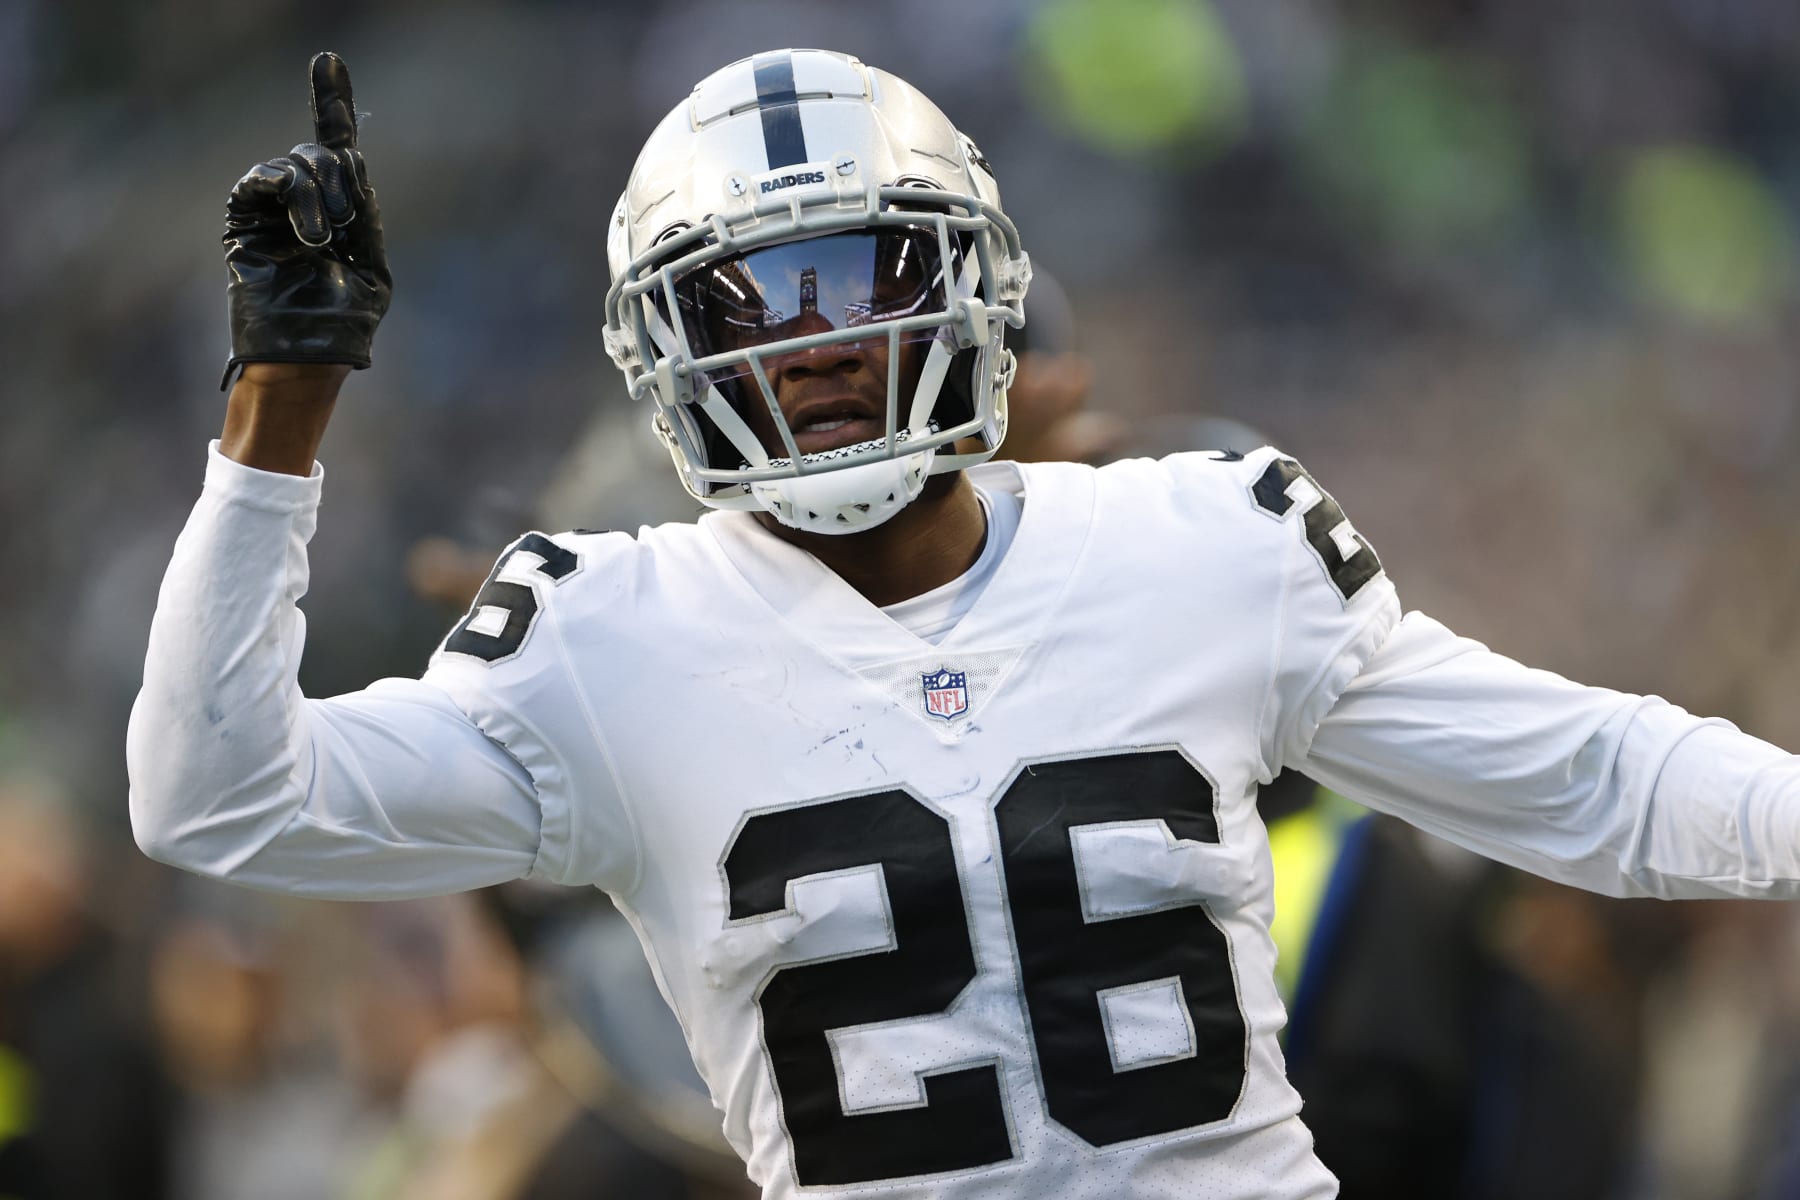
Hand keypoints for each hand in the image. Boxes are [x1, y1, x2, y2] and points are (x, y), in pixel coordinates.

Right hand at [220, 51, 391, 387]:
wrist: (308, 356)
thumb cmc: (342, 324)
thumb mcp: (371, 267)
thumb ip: (365, 216)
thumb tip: (351, 161)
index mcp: (338, 213)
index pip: (336, 147)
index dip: (331, 102)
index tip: (328, 58)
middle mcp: (303, 204)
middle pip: (323, 153)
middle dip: (342, 180)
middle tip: (346, 224)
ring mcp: (272, 210)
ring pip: (298, 163)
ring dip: (320, 194)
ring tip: (322, 240)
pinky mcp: (245, 218)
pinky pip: (264, 177)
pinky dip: (291, 192)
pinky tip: (306, 230)